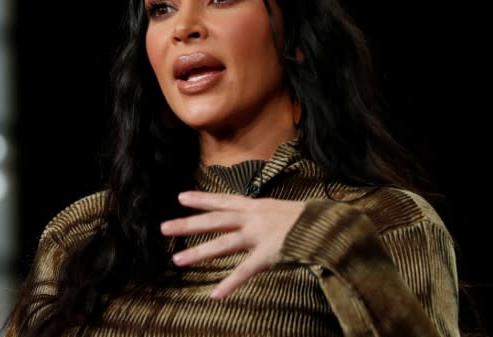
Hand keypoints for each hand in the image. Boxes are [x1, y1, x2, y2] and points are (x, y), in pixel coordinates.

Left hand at [160, 191, 304, 299]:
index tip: (180, 197)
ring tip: (177, 261)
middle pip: (214, 220)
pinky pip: (245, 271)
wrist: (329, 226)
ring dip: (199, 253)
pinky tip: (215, 295)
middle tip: (164, 228)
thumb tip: (249, 216)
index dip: (201, 199)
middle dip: (188, 224)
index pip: (223, 200)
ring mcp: (259, 236)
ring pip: (222, 244)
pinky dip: (230, 284)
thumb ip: (262, 214)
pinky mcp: (268, 255)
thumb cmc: (307, 219)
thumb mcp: (280, 210)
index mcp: (256, 206)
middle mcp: (253, 218)